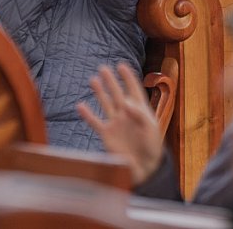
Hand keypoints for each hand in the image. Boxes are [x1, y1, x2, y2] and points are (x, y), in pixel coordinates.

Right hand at [77, 63, 162, 185]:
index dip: (128, 78)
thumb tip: (126, 104)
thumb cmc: (152, 147)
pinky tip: (80, 105)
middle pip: (117, 94)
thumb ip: (139, 115)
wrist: (144, 167)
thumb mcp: (151, 129)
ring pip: (105, 104)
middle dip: (111, 81)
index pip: (133, 90)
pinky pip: (95, 122)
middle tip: (103, 68)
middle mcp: (126, 114)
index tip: (121, 65)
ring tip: (93, 80)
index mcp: (140, 110)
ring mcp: (115, 123)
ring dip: (99, 92)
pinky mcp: (107, 134)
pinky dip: (87, 114)